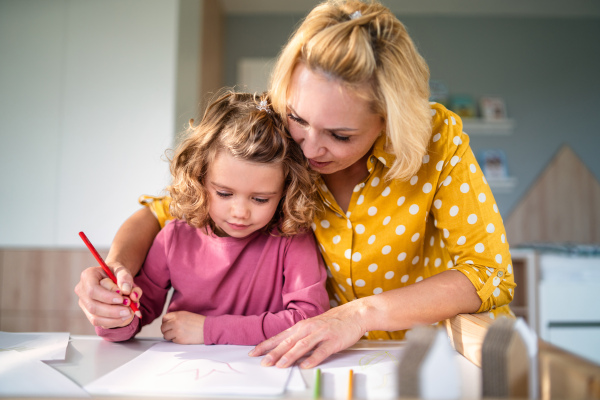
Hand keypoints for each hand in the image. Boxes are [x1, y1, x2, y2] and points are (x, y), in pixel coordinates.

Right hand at [74, 265, 141, 328]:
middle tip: (129, 309)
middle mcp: (82, 291)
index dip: (107, 297)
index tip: (122, 298)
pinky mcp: (90, 314)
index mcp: (87, 276)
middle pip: (93, 307)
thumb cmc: (115, 272)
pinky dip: (114, 322)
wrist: (113, 277)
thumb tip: (126, 290)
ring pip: (95, 318)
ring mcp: (84, 304)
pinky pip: (100, 323)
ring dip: (114, 319)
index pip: (92, 290)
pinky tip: (125, 317)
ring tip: (129, 313)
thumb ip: (125, 277)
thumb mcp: (122, 269)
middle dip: (112, 311)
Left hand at [161, 311, 205, 343]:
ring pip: (166, 336)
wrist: (207, 328)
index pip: (164, 318)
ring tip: (177, 335)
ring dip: (170, 336)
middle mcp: (176, 322)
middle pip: (163, 328)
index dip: (165, 322)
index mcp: (178, 315)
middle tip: (171, 332)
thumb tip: (167, 323)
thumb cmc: (199, 322)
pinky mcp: (180, 339)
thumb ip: (176, 317)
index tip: (168, 325)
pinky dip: (176, 340)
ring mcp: (177, 331)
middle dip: (166, 330)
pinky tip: (183, 337)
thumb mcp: (187, 315)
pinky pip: (172, 341)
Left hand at [249, 301, 367, 368]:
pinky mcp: (333, 340)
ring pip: (302, 346)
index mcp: (301, 326)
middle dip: (274, 352)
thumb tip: (284, 351)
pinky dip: (313, 358)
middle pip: (288, 342)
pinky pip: (322, 351)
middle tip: (263, 362)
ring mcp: (321, 334)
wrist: (354, 313)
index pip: (279, 337)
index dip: (266, 345)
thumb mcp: (312, 327)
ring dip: (290, 356)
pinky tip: (306, 365)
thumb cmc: (333, 321)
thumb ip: (299, 338)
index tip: (253, 353)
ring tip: (280, 365)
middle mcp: (308, 328)